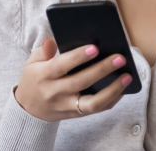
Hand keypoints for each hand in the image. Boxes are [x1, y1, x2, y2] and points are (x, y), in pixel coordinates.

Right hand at [13, 39, 132, 121]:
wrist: (28, 109)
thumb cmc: (34, 79)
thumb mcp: (31, 62)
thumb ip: (43, 51)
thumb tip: (51, 41)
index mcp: (43, 75)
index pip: (61, 65)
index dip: (77, 57)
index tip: (95, 47)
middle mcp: (55, 92)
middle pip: (80, 82)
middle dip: (101, 70)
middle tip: (120, 58)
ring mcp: (67, 106)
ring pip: (92, 103)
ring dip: (112, 90)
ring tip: (127, 76)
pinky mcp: (76, 114)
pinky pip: (96, 110)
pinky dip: (111, 100)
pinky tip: (122, 88)